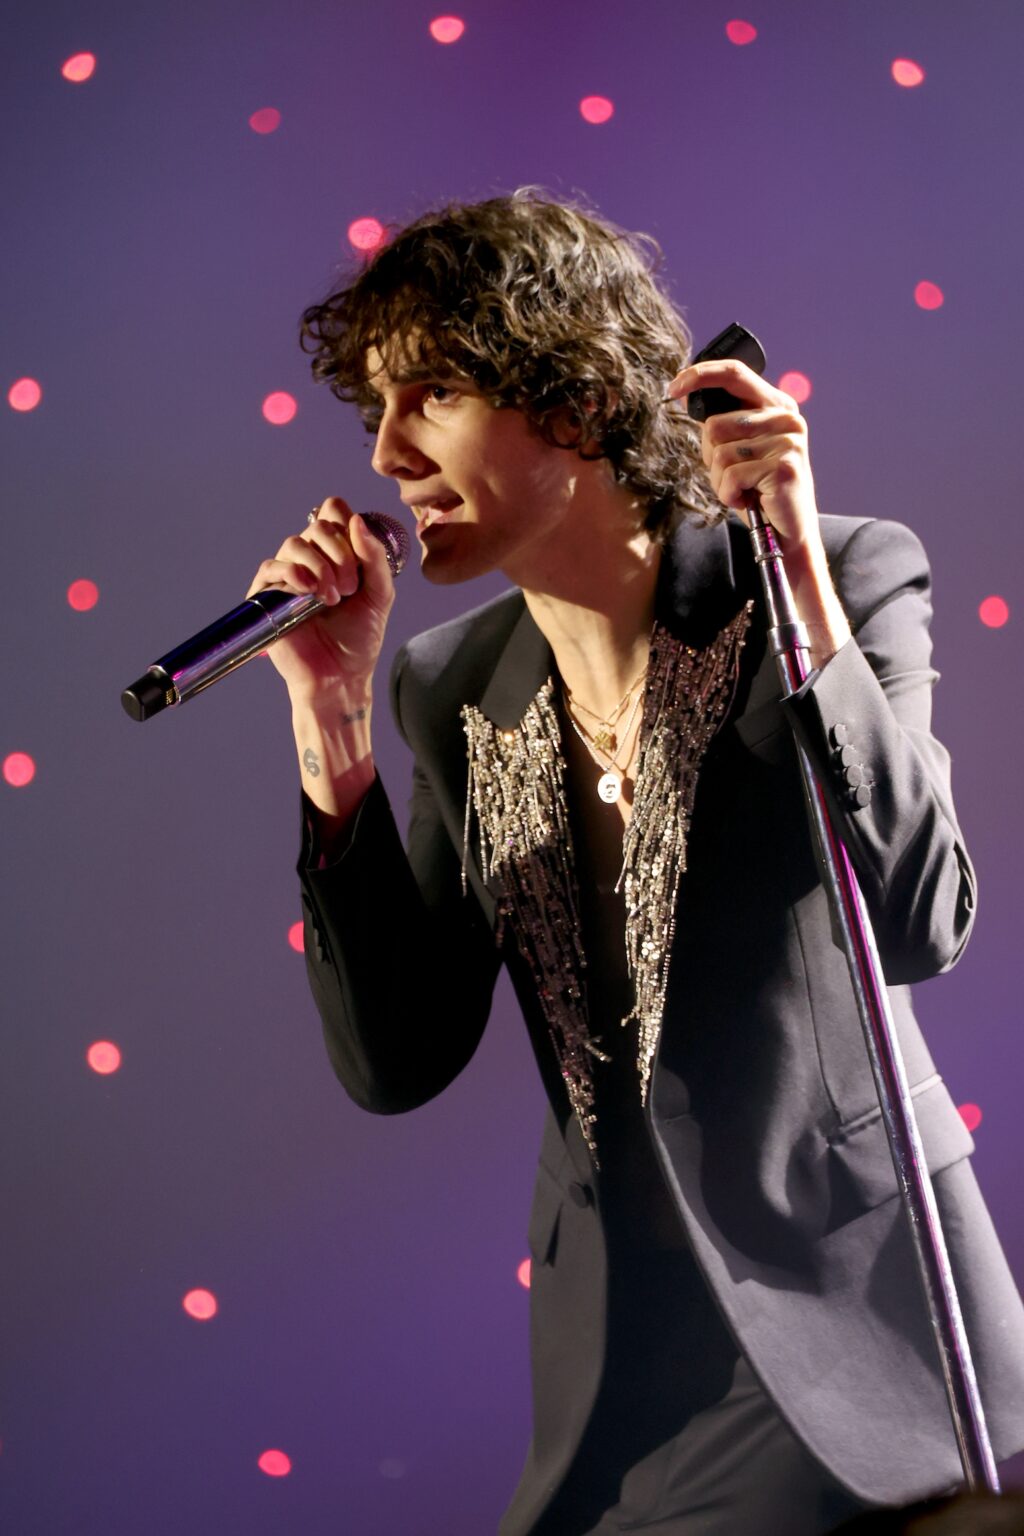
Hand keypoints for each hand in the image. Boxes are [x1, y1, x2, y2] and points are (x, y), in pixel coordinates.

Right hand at [246, 497, 396, 703]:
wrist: (340, 676)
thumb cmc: (360, 639)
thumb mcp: (380, 595)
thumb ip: (375, 558)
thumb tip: (356, 521)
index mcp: (337, 553)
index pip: (333, 512)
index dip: (346, 523)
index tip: (360, 558)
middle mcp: (311, 560)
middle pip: (317, 526)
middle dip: (339, 553)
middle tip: (350, 588)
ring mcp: (288, 576)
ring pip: (294, 543)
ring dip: (318, 565)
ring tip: (331, 597)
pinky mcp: (268, 596)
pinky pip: (271, 567)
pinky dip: (291, 572)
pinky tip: (308, 591)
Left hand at [667, 358, 850, 663]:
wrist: (788, 533)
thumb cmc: (759, 491)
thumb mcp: (739, 450)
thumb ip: (722, 423)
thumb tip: (686, 394)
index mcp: (776, 405)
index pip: (735, 372)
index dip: (701, 374)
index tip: (674, 387)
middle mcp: (786, 417)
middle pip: (715, 425)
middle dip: (712, 458)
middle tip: (735, 477)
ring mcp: (788, 440)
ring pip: (719, 453)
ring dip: (721, 480)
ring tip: (745, 490)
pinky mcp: (784, 465)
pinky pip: (730, 476)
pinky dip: (730, 495)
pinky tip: (750, 500)